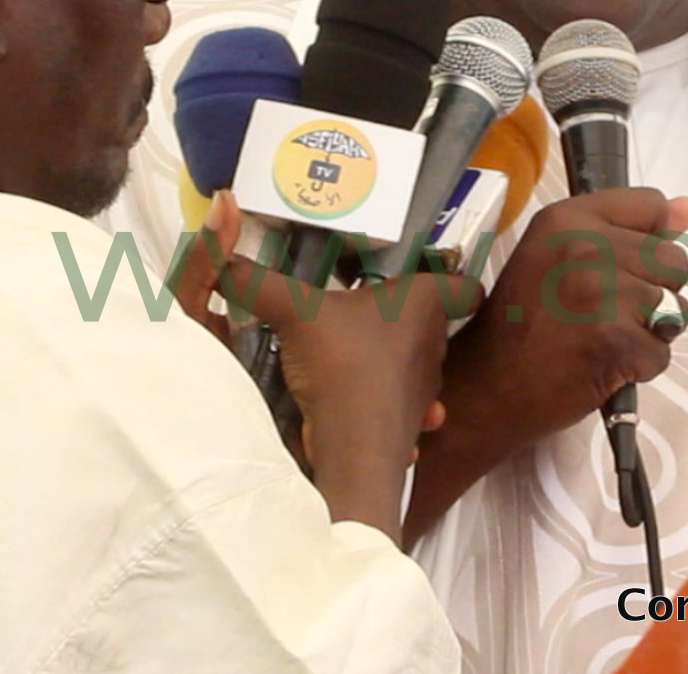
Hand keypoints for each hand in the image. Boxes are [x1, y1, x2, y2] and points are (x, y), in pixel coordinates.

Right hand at [172, 193, 472, 539]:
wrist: (354, 452)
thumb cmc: (342, 367)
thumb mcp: (293, 313)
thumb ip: (255, 279)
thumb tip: (219, 235)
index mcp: (424, 302)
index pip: (469, 285)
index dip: (457, 276)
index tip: (433, 270)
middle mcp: (434, 343)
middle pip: (436, 321)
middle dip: (409, 314)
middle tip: (370, 300)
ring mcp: (426, 387)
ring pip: (420, 362)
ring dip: (396, 358)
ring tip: (359, 347)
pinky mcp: (411, 421)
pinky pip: (406, 402)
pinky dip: (389, 399)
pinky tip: (359, 393)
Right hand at [404, 188, 687, 542]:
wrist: (488, 386)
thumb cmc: (523, 320)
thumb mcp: (560, 255)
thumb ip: (628, 229)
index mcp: (568, 218)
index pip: (651, 205)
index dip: (645, 243)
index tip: (616, 268)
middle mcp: (586, 247)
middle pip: (673, 259)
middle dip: (654, 292)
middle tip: (607, 313)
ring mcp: (602, 294)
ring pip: (676, 307)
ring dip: (650, 332)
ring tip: (604, 338)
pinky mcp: (616, 341)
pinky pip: (662, 352)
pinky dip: (639, 367)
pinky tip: (604, 365)